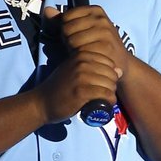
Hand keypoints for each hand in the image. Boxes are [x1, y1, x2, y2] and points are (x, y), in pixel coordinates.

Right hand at [36, 6, 123, 122]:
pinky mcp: (81, 92)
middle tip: (101, 94)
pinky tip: (103, 105)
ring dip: (110, 94)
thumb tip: (119, 70)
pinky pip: (105, 95)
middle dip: (110, 85)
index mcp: (81, 55)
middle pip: (111, 73)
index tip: (100, 84)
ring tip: (102, 99)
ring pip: (110, 84)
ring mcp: (81, 77)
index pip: (109, 62)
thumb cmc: (60, 88)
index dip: (109, 75)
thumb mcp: (74, 71)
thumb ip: (94, 67)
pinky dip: (108, 102)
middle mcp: (82, 63)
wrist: (41, 102)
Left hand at [46, 5, 129, 78]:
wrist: (119, 62)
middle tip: (79, 46)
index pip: (65, 17)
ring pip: (71, 40)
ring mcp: (104, 32)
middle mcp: (101, 18)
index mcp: (95, 10)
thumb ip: (62, 20)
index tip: (76, 35)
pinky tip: (87, 58)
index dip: (65, 29)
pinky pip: (79, 51)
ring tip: (83, 52)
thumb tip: (46, 10)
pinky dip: (79, 57)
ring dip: (72, 50)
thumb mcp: (80, 29)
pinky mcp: (105, 46)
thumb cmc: (95, 45)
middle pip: (66, 28)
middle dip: (67, 40)